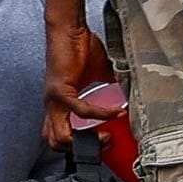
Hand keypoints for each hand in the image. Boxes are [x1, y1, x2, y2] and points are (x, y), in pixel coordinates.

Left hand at [42, 16, 110, 152]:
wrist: (70, 30)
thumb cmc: (81, 49)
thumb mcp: (98, 76)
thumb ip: (109, 91)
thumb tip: (131, 98)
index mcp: (58, 106)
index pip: (57, 138)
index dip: (77, 146)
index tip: (103, 141)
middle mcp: (52, 106)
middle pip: (53, 143)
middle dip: (79, 151)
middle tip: (104, 143)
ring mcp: (53, 100)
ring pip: (59, 136)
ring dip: (85, 141)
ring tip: (108, 134)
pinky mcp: (60, 91)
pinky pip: (81, 111)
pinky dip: (100, 114)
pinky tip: (115, 112)